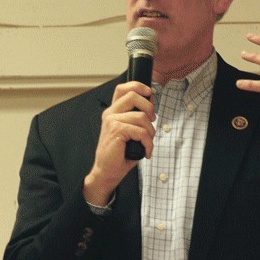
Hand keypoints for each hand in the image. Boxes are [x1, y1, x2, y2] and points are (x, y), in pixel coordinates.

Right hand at [83, 81, 155, 205]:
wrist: (107, 172)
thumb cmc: (119, 154)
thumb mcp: (129, 132)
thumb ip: (136, 119)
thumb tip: (152, 111)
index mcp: (113, 112)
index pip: (123, 88)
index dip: (139, 87)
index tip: (150, 97)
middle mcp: (110, 113)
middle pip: (133, 96)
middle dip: (149, 107)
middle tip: (153, 121)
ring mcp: (112, 121)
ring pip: (141, 116)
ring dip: (151, 132)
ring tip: (148, 143)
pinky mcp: (116, 131)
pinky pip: (141, 132)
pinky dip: (148, 143)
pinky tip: (147, 151)